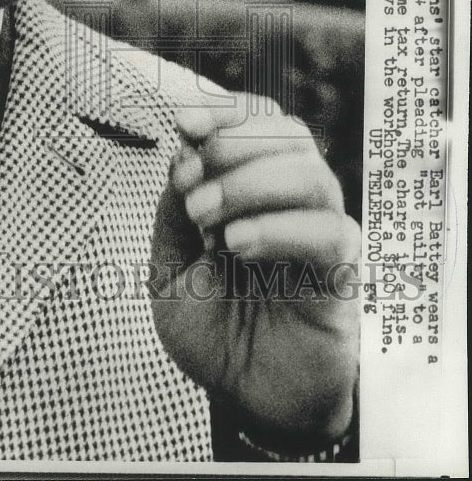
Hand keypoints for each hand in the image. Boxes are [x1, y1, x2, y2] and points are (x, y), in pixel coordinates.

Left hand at [150, 95, 359, 441]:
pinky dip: (277, 228)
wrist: (242, 397)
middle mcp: (293, 200)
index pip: (258, 120)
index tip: (182, 122)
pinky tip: (237, 246)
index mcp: (254, 186)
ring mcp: (321, 233)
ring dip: (250, 186)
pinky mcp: (340, 274)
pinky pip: (327, 232)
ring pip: (310, 174)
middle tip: (192, 196)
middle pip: (287, 133)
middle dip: (232, 149)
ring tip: (209, 228)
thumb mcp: (168, 265)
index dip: (224, 110)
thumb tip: (184, 153)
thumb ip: (173, 210)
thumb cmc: (211, 328)